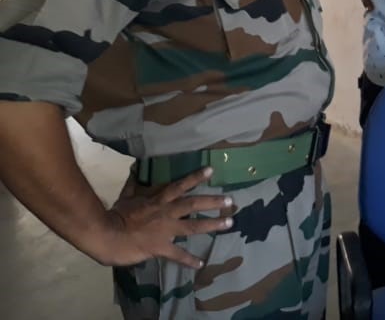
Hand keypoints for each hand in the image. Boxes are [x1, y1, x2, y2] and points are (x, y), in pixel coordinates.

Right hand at [98, 167, 234, 268]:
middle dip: (213, 202)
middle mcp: (166, 212)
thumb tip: (135, 168)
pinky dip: (189, 260)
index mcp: (158, 200)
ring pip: (194, 226)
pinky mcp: (161, 247)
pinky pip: (178, 255)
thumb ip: (134, 183)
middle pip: (194, 204)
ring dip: (212, 225)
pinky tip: (201, 263)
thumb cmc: (115, 214)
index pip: (180, 185)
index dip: (196, 177)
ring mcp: (166, 230)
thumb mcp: (126, 195)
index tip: (211, 171)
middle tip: (231, 201)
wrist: (106, 234)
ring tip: (229, 223)